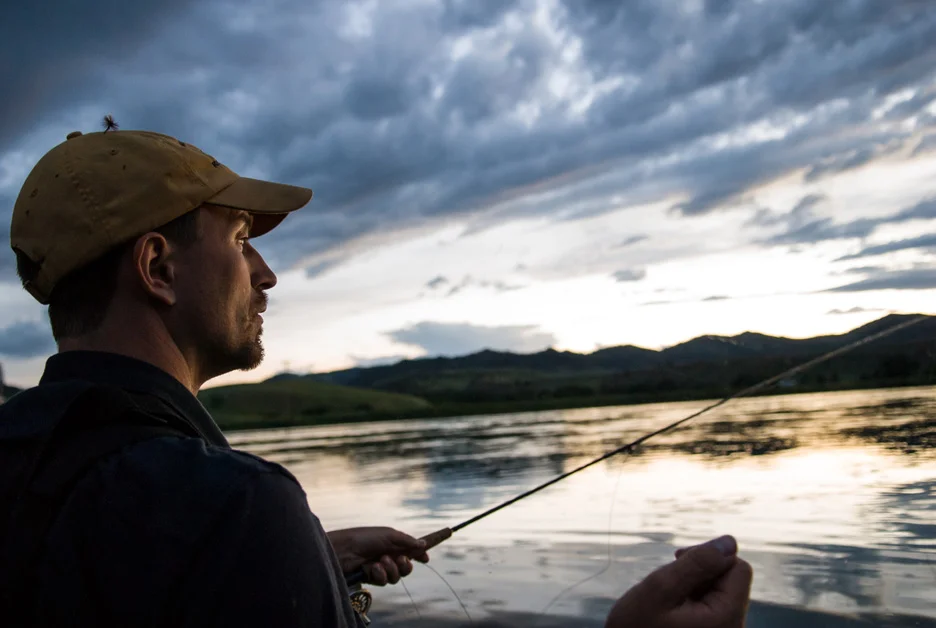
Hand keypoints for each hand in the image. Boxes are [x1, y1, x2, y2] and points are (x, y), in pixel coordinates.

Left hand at [327, 527, 430, 585]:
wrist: (344, 550)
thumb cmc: (365, 538)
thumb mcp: (389, 535)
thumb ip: (407, 541)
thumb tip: (424, 544)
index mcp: (393, 544)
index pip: (411, 551)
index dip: (419, 555)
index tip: (425, 559)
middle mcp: (388, 556)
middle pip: (406, 567)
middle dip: (406, 565)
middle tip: (400, 559)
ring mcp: (381, 568)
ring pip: (397, 576)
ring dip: (391, 569)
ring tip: (381, 561)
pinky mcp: (372, 578)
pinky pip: (384, 581)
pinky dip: (380, 574)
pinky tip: (372, 568)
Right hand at [604, 535, 752, 627]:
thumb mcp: (661, 589)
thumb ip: (696, 563)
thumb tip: (729, 541)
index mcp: (726, 618)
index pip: (739, 568)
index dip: (709, 556)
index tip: (678, 561)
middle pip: (732, 580)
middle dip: (701, 572)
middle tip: (669, 582)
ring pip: (721, 592)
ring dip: (695, 586)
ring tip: (668, 599)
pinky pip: (712, 607)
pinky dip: (692, 600)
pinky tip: (671, 609)